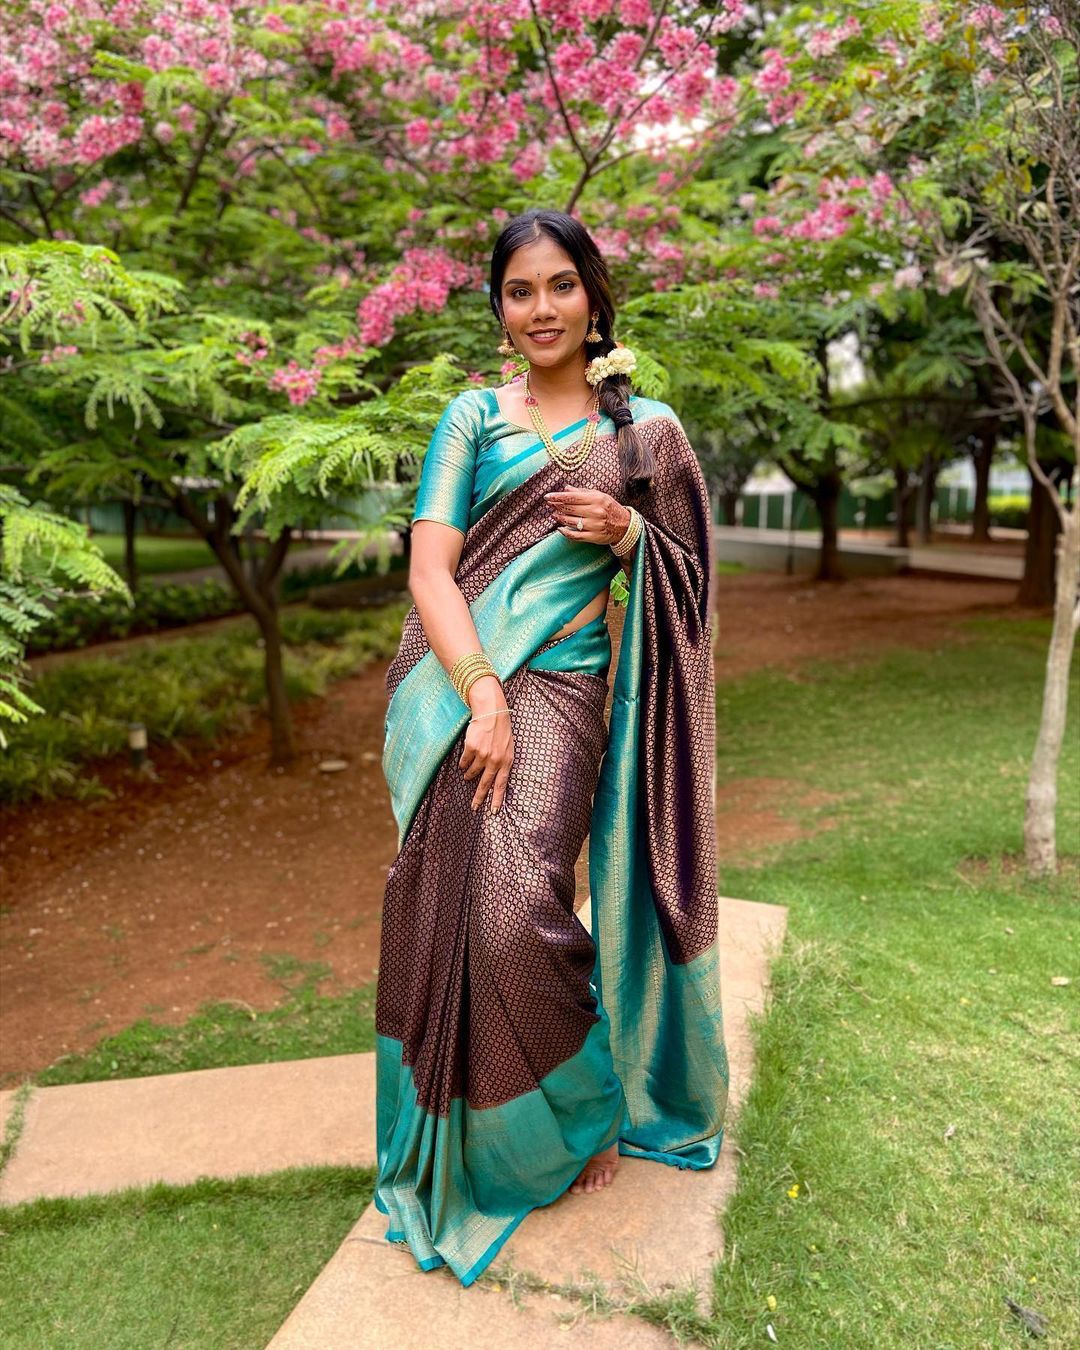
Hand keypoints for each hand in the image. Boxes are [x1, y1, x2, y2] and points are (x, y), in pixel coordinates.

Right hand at [460, 677, 513, 813]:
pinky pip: (464, 762)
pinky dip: (463, 764)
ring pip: (472, 772)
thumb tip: (496, 780)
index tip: (493, 811)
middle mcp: (495, 760)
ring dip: (469, 775)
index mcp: (506, 761)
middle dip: (479, 798)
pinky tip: (464, 763)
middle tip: (474, 808)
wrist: (492, 712)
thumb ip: (503, 763)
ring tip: (467, 776)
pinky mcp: (472, 749)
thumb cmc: (501, 730)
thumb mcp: (508, 748)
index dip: (497, 799)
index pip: (501, 785)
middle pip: (485, 784)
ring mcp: (483, 755)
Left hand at [544, 489, 630, 545]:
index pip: (572, 497)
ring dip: (560, 518)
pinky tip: (560, 529)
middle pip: (570, 509)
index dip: (558, 497)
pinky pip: (575, 536)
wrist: (625, 526)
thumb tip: (566, 488)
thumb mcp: (599, 496)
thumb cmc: (610, 508)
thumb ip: (582, 492)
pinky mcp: (594, 537)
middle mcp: (595, 512)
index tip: (547, 496)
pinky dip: (565, 532)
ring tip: (554, 515)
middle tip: (550, 505)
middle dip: (557, 506)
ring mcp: (594, 525)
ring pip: (571, 522)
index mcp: (596, 499)